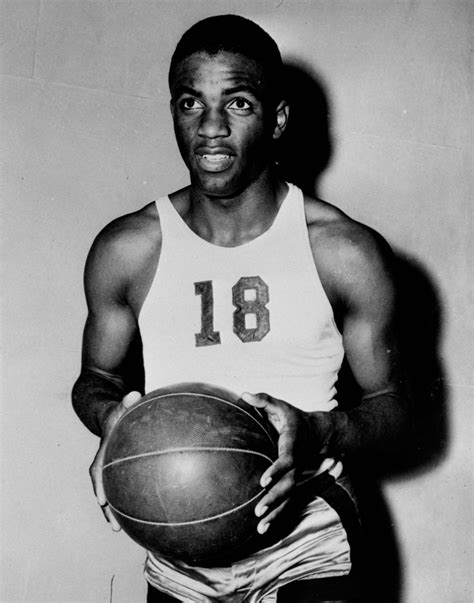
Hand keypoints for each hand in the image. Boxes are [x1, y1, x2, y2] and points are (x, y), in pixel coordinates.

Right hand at [89, 391, 141, 529]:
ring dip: (116, 512)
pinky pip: (124, 490)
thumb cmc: (118, 410)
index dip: (99, 485)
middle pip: (103, 490)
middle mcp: (105, 465)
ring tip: (123, 532)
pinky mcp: (122, 474)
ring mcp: (113, 471)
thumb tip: (134, 393)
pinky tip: (144, 516)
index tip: (101, 500)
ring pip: (112, 494)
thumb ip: (127, 401)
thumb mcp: (121, 405)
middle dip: (106, 509)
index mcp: (103, 452)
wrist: (112, 415)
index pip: (98, 470)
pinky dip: (130, 503)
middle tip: (113, 527)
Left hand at [241, 392, 339, 534]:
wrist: (319, 432)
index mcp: (292, 447)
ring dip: (276, 513)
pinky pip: (287, 501)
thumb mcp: (281, 406)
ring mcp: (297, 476)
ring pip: (288, 498)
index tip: (263, 480)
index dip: (276, 470)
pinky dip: (277, 515)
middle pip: (287, 486)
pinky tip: (263, 529)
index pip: (286, 461)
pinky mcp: (294, 483)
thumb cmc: (294, 418)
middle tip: (258, 511)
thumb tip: (244, 394)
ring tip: (260, 527)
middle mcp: (297, 465)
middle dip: (274, 499)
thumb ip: (263, 400)